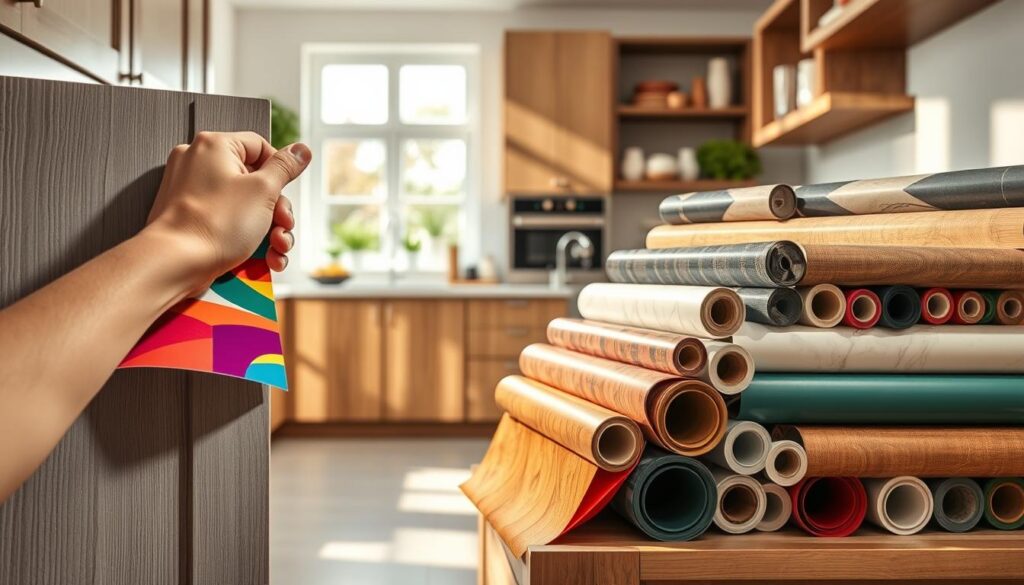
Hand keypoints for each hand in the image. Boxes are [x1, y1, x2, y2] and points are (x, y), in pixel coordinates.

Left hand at [144, 131, 310, 295]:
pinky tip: (262, 257)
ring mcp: (192, 190)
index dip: (280, 172)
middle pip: (255, 180)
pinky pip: (226, 219)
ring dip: (268, 229)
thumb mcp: (263, 190)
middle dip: (277, 210)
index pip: (260, 146)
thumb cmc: (214, 225)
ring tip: (275, 249)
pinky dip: (246, 237)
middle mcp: (199, 163)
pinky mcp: (191, 216)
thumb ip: (285, 167)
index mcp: (215, 146)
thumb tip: (301, 150)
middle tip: (282, 226)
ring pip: (244, 204)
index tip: (285, 193)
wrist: (174, 263)